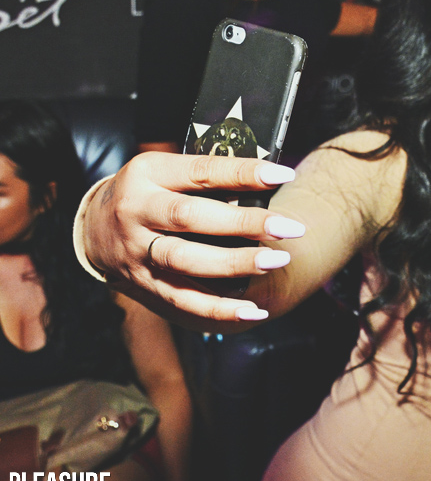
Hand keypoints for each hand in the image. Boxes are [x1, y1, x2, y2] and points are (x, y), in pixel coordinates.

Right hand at [82, 152, 304, 324]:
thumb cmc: (147, 192)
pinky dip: (219, 309)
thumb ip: (208, 176)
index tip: (282, 175)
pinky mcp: (142, 283)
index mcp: (149, 173)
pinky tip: (252, 310)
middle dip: (245, 222)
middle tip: (288, 227)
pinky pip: (182, 300)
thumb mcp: (167, 170)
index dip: (243, 173)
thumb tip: (268, 180)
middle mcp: (137, 211)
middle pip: (192, 217)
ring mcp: (136, 250)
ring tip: (276, 261)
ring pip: (187, 261)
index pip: (201, 171)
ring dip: (236, 264)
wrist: (92, 226)